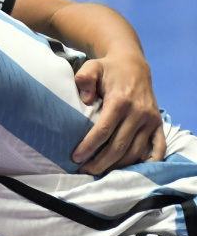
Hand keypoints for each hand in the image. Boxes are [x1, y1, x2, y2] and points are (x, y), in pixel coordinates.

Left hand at [72, 51, 164, 173]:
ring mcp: (150, 120)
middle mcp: (138, 113)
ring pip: (135, 152)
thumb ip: (84, 78)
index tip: (75, 157)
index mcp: (120, 101)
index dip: (88, 147)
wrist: (133, 64)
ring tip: (100, 170)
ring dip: (118, 166)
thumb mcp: (92, 66)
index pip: (103, 131)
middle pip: (118, 146)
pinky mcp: (158, 124)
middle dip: (100, 162)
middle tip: (84, 171)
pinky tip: (132, 171)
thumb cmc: (108, 69)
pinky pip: (158, 148)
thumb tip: (85, 99)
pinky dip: (148, 162)